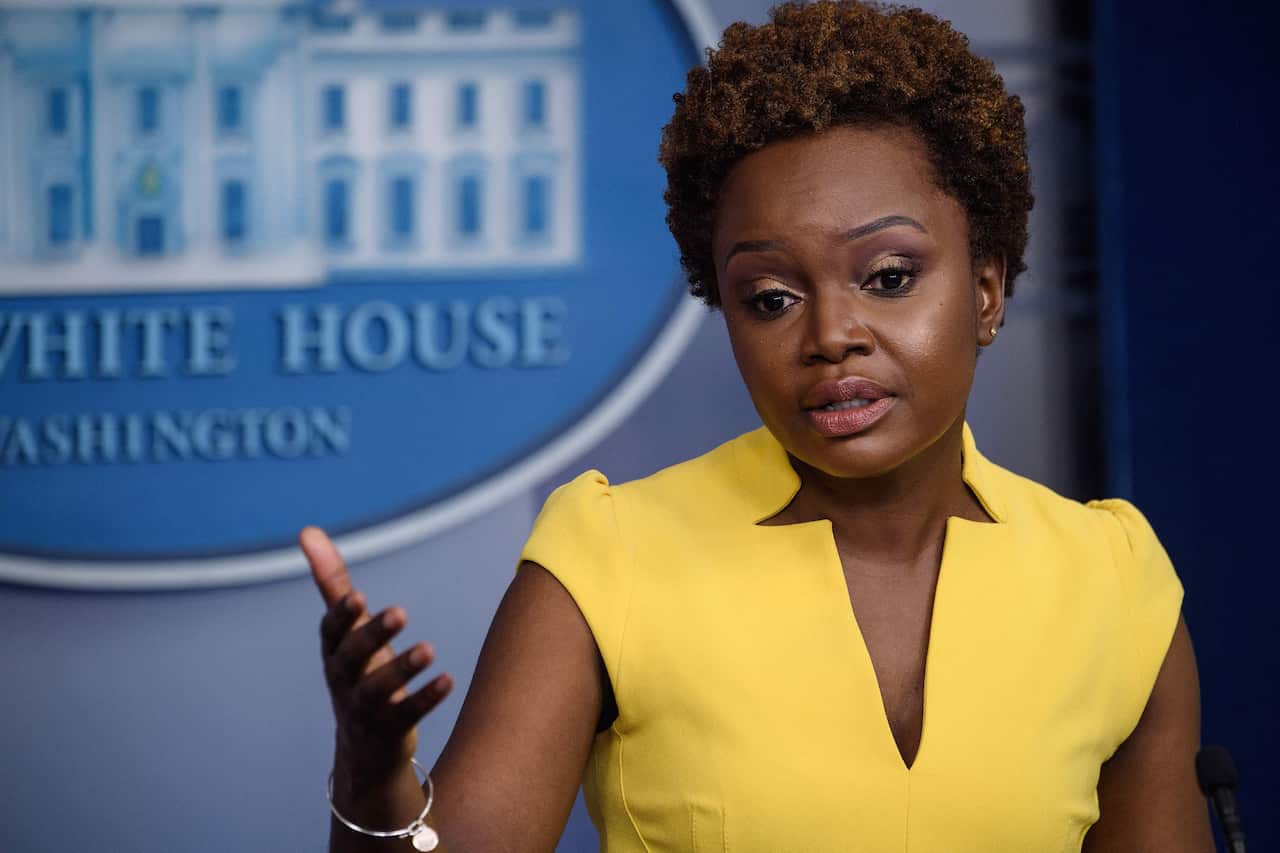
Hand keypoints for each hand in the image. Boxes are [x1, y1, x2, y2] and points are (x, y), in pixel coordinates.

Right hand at [301, 526, 453, 786]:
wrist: (363, 748)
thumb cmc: (358, 671)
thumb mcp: (346, 630)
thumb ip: (333, 583)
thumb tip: (307, 531)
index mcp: (334, 652)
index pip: (332, 631)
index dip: (342, 615)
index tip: (358, 597)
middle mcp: (344, 679)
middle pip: (353, 657)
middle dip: (373, 634)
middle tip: (401, 611)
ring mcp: (365, 707)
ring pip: (379, 688)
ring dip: (403, 667)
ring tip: (429, 648)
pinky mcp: (390, 728)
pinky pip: (408, 713)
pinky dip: (427, 697)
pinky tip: (448, 679)